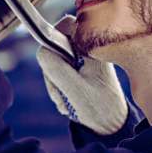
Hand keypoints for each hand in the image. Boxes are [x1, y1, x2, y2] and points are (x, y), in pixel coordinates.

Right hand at [36, 15, 128, 134]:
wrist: (110, 126)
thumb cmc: (98, 107)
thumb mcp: (73, 88)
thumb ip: (54, 66)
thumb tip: (41, 50)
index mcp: (92, 48)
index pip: (64, 25)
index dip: (52, 40)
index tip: (54, 64)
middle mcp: (88, 50)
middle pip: (55, 46)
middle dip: (53, 70)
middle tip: (62, 91)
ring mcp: (83, 60)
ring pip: (54, 61)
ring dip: (55, 82)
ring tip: (67, 100)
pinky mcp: (80, 71)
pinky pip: (58, 72)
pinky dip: (59, 87)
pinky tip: (69, 100)